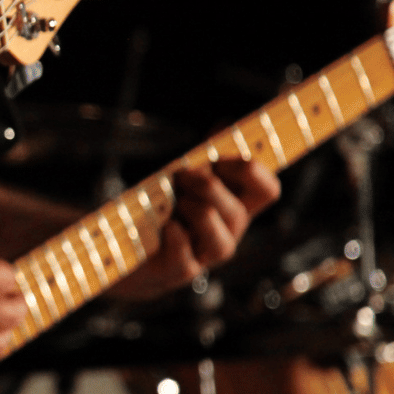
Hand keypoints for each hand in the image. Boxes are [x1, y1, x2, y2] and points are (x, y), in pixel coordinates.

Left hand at [109, 158, 280, 301]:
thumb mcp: (185, 178)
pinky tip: (162, 227)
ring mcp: (205, 255)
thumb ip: (207, 154)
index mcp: (234, 206)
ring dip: (189, 209)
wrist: (125, 251)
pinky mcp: (181, 271)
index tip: (219, 159)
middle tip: (179, 175)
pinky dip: (171, 234)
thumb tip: (227, 122)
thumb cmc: (160, 210)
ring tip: (170, 205)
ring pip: (216, 232)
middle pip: (238, 209)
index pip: (267, 190)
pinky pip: (184, 252)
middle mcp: (227, 232)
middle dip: (206, 185)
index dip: (251, 170)